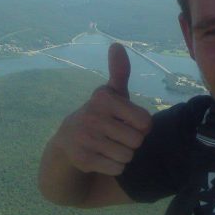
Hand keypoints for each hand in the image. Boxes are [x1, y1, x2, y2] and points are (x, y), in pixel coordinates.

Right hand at [50, 42, 151, 176]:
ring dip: (124, 154)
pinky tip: (102, 157)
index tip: (128, 122)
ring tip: (109, 145)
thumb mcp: (111, 94)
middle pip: (137, 140)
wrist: (68, 141)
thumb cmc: (100, 115)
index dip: (142, 125)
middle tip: (117, 135)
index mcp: (103, 98)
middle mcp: (92, 116)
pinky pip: (117, 168)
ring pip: (128, 156)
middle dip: (132, 141)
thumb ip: (119, 72)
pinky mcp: (83, 160)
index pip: (145, 121)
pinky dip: (115, 166)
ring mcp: (85, 139)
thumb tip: (117, 45)